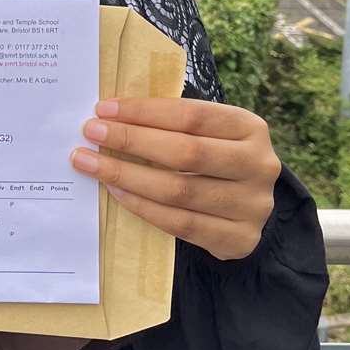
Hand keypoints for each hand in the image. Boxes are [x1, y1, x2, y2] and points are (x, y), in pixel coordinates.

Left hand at [71, 98, 280, 261]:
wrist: (248, 207)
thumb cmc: (216, 158)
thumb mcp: (209, 133)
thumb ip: (172, 123)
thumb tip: (111, 113)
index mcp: (251, 127)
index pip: (192, 115)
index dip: (145, 112)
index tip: (104, 109)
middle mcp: (258, 165)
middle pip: (186, 152)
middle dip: (131, 140)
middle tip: (91, 132)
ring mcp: (252, 206)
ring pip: (178, 191)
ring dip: (127, 176)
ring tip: (92, 164)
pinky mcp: (239, 240)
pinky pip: (180, 224)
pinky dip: (142, 206)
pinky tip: (116, 191)